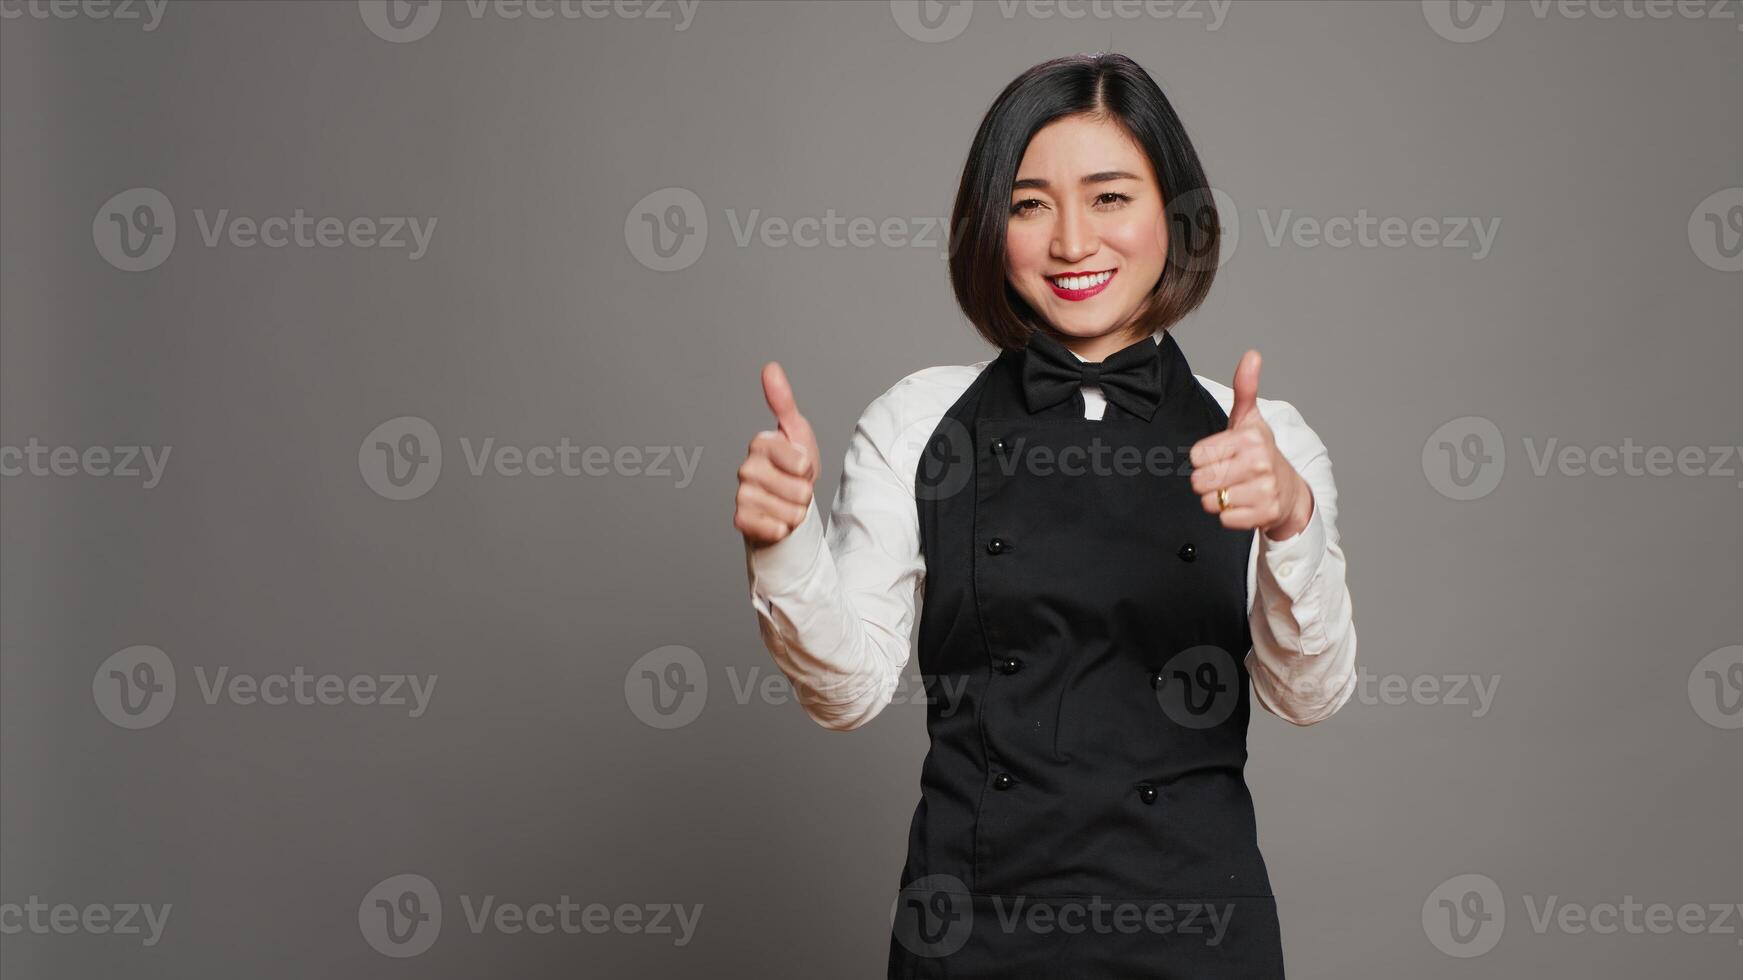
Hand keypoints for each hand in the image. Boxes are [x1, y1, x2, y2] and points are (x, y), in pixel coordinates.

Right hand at [735, 361, 821, 546]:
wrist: (783, 504)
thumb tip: (769, 367)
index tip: (802, 465)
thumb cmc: (793, 467)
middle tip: (796, 487)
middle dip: (805, 492)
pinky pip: (774, 528)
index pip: (798, 459)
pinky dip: (784, 527)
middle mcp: (746, 468)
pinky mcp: (741, 519)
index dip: (807, 467)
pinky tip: (779, 521)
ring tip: (789, 503)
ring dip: (797, 511)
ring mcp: (742, 494)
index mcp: (760, 444)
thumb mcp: (797, 433)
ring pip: (789, 510)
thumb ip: (783, 402)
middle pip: (797, 488)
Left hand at [1188, 350, 1313, 539]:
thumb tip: (1252, 355)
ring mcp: (1264, 490)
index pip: (1198, 455)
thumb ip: (1245, 388)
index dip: (1205, 458)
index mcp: (1249, 438)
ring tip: (1236, 489)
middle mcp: (1258, 463)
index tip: (1222, 456)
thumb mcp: (1250, 420)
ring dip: (1218, 499)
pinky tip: (1244, 504)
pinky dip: (1230, 515)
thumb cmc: (1261, 452)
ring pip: (1210, 501)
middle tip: (1227, 475)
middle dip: (1208, 481)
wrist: (1290, 490)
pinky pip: (1225, 519)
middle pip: (1200, 480)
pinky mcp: (1264, 514)